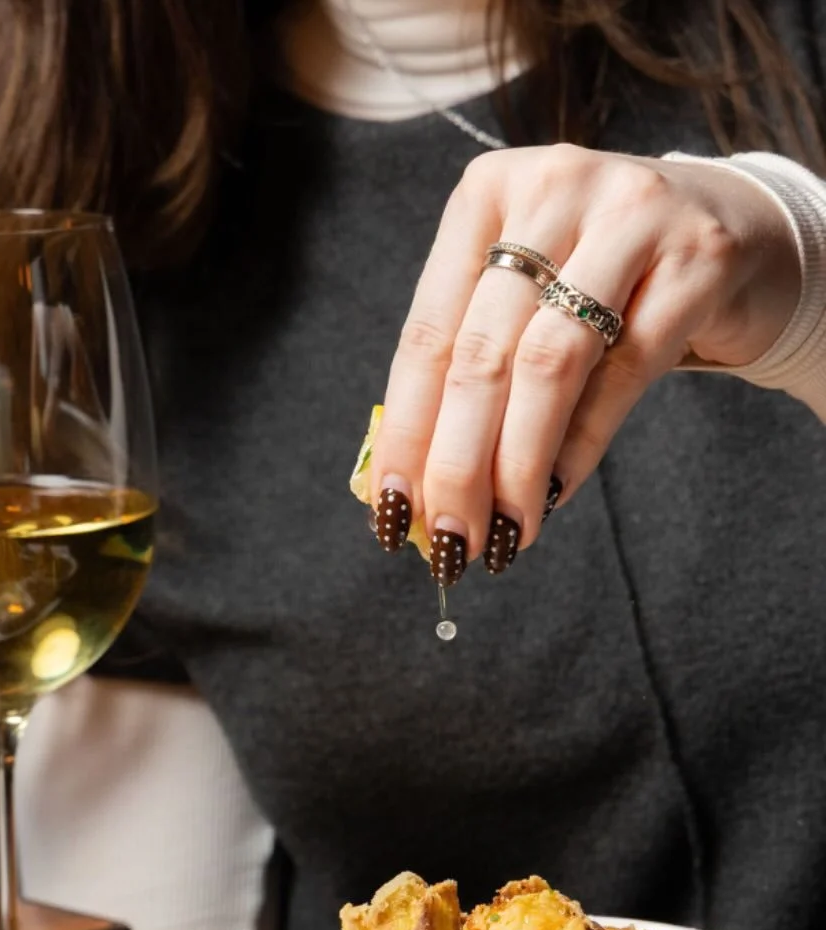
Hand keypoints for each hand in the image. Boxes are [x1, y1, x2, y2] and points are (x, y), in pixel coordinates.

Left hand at [369, 145, 801, 575]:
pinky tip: (552, 496)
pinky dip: (581, 445)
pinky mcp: (699, 259)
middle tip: (449, 541)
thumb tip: (416, 489)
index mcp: (485, 194)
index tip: (391, 509)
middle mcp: (553, 188)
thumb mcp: (526, 295)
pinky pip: (624, 371)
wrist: (738, 226)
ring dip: (517, 466)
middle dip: (456, 464)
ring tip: (502, 533)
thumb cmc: (604, 276)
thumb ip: (472, 366)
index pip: (427, 333)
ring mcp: (631, 214)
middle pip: (482, 353)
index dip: (405, 432)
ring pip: (548, 363)